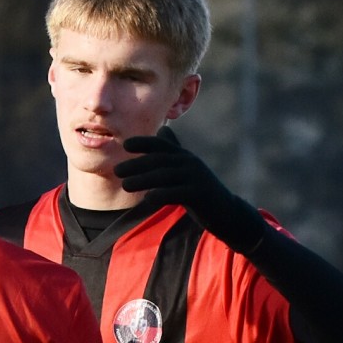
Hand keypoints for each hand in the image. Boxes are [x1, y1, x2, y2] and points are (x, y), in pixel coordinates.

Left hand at [112, 131, 267, 246]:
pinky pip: (176, 193)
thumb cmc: (199, 189)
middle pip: (159, 160)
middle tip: (117, 170)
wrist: (225, 210)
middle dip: (136, 164)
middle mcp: (189, 163)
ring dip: (143, 180)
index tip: (125, 145)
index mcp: (184, 156)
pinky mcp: (199, 194)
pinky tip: (147, 200)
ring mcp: (195, 178)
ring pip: (164, 176)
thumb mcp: (186, 167)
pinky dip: (160, 195)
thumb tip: (162, 131)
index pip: (161, 145)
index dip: (144, 142)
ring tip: (125, 185)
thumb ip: (174, 151)